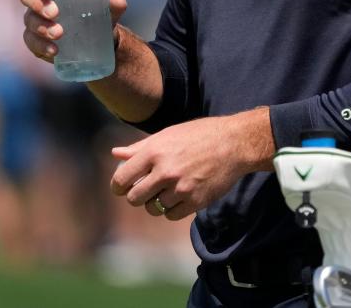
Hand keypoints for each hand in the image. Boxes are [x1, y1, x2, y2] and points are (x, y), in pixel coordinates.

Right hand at [18, 0, 126, 62]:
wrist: (96, 41)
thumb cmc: (96, 15)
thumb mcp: (106, 10)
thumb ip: (113, 5)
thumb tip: (118, 1)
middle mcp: (39, 0)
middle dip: (37, 3)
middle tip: (55, 13)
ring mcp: (34, 20)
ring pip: (29, 20)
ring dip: (42, 26)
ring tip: (59, 34)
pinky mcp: (34, 39)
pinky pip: (31, 41)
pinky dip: (41, 45)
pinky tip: (54, 50)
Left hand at [109, 108, 274, 219]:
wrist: (235, 143)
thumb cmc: (199, 135)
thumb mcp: (168, 135)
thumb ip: (140, 148)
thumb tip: (115, 154)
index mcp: (154, 152)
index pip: (121, 180)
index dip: (118, 186)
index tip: (124, 187)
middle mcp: (165, 171)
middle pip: (134, 199)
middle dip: (138, 195)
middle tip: (148, 188)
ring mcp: (180, 188)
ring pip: (153, 208)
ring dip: (156, 202)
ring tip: (167, 190)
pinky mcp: (195, 201)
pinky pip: (171, 215)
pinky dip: (172, 209)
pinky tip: (180, 197)